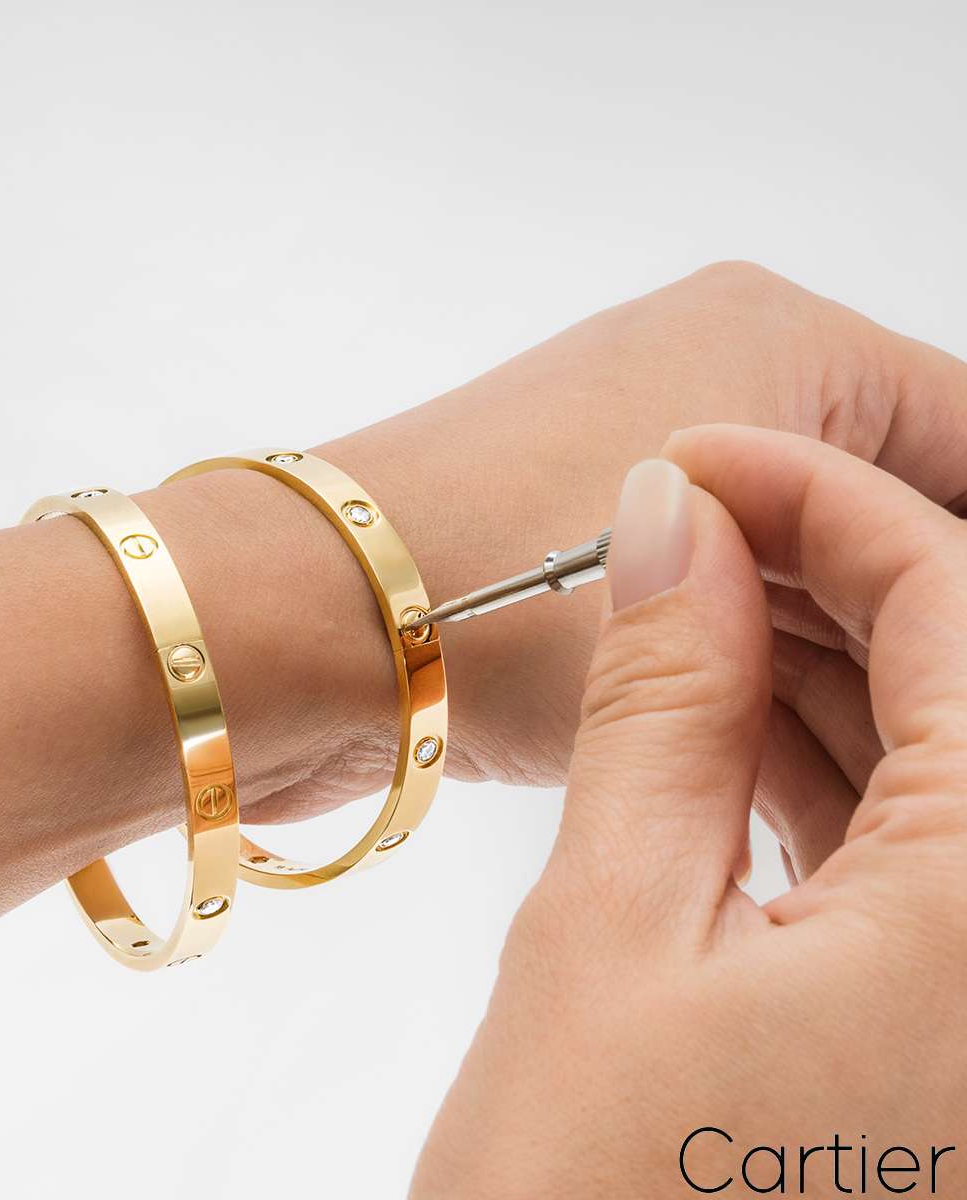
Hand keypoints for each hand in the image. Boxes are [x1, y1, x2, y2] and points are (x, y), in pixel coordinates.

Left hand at [202, 261, 966, 825]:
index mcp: (774, 341)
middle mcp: (713, 388)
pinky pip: (723, 624)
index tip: (961, 674)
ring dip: (845, 699)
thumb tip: (931, 625)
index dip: (965, 567)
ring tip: (884, 807)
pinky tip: (802, 805)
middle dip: (917, 654)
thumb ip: (876, 613)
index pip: (960, 442)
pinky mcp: (593, 555)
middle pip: (883, 527)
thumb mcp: (724, 607)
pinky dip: (761, 707)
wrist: (292, 623)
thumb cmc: (491, 591)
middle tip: (930, 764)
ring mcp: (646, 476)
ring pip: (802, 593)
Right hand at [411, 430, 966, 1196]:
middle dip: (819, 573)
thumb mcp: (609, 921)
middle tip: (675, 532)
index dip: (812, 499)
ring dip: (826, 666)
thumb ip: (665, 698)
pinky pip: (935, 846)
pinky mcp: (959, 1033)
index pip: (958, 601)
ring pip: (954, 752)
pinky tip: (732, 733)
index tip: (692, 460)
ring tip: (684, 619)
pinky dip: (842, 770)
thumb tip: (670, 524)